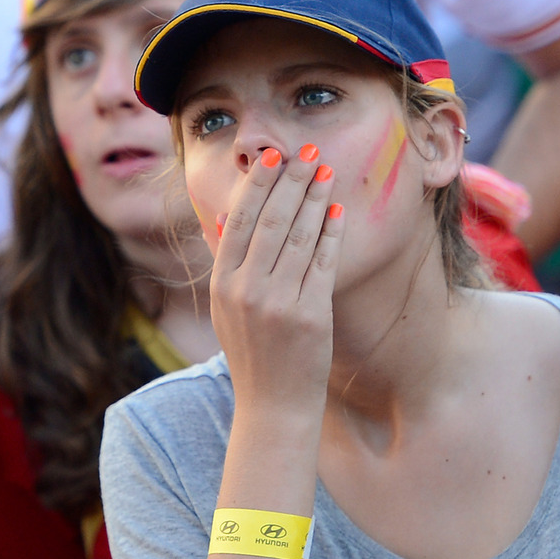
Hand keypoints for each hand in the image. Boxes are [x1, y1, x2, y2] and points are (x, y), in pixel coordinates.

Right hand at [210, 144, 344, 418]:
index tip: (274, 157)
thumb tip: (226, 216)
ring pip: (298, 235)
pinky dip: (331, 233)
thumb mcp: (226, 311)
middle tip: (306, 152)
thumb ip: (227, 265)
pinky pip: (323, 263)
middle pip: (270, 220)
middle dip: (291, 180)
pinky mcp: (311, 315)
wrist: (273, 407)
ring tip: (325, 170)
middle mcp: (247, 290)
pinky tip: (337, 210)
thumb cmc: (252, 356)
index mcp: (222, 285)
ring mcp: (279, 303)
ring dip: (314, 198)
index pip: (240, 221)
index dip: (259, 185)